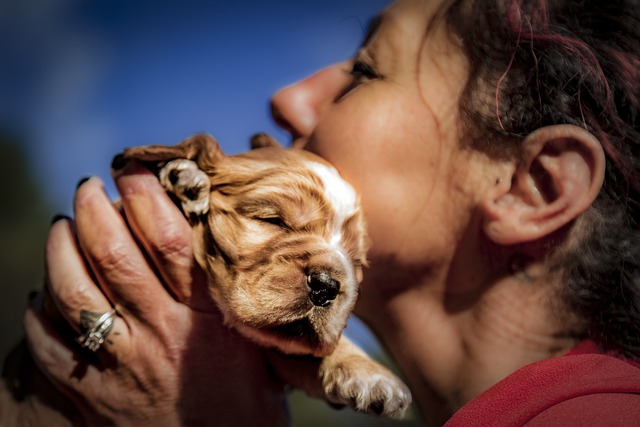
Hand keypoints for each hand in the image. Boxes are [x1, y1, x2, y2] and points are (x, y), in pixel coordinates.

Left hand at [24, 161, 288, 426]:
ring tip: (62, 226)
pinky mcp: (95, 395)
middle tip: (89, 187)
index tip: (135, 171)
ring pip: (74, 294)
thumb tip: (217, 234)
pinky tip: (44, 291)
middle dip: (94, 210)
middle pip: (115, 257)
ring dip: (60, 250)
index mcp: (208, 316)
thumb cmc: (250, 393)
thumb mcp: (257, 336)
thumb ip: (234, 292)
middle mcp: (164, 336)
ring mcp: (125, 366)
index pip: (169, 241)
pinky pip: (50, 346)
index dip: (146, 197)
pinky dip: (39, 311)